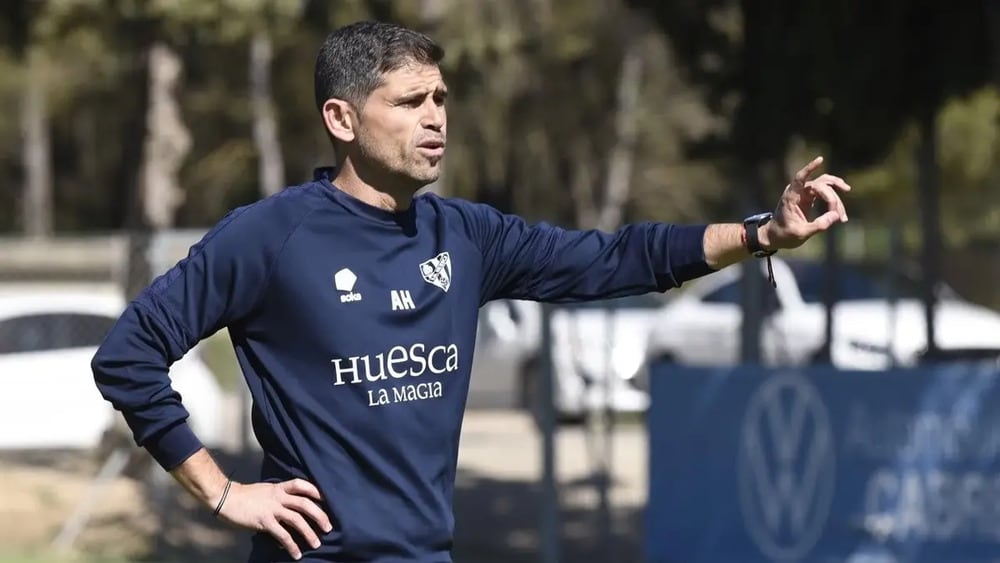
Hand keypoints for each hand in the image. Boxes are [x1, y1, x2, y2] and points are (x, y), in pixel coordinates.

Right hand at [216, 478, 332, 559]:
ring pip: (297, 520)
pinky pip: (283, 534)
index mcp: (278, 488)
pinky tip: (296, 553)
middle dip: (319, 515)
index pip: (301, 485)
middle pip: (305, 504)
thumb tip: (288, 508)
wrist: (226, 498)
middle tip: (329, 527)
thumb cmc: (244, 496)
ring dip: (309, 533)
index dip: (315, 490)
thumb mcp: (265, 491)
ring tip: (317, 543)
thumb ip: (277, 496)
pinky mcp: (265, 521)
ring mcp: (272, 509)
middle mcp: (278, 497)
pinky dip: (292, 545)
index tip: (325, 499)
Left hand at [760, 156, 850, 249]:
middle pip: (821, 185)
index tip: (820, 160)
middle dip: (833, 199)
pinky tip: (840, 215)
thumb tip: (835, 216)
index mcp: (791, 197)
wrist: (776, 236)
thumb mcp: (801, 233)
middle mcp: (798, 191)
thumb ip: (818, 225)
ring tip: (843, 217)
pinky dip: (834, 203)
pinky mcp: (810, 198)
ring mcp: (804, 193)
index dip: (810, 168)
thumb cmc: (784, 235)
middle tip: (839, 217)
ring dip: (836, 200)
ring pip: (826, 188)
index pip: (800, 178)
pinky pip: (826, 194)